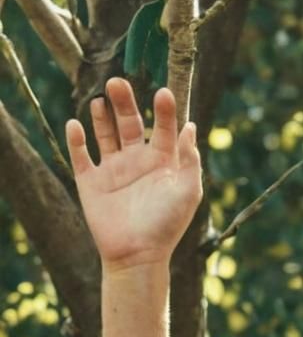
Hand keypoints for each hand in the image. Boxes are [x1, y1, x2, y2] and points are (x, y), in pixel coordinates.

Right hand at [67, 78, 202, 270]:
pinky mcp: (91, 182)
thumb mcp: (188, 190)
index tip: (163, 92)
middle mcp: (138, 161)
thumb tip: (191, 127)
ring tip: (99, 98)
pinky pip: (81, 156)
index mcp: (163, 162)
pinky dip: (76, 139)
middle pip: (129, 123)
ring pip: (105, 134)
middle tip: (118, 82)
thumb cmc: (168, 224)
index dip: (164, 110)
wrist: (138, 254)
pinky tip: (75, 123)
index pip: (163, 128)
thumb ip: (189, 159)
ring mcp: (113, 170)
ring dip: (101, 116)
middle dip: (124, 103)